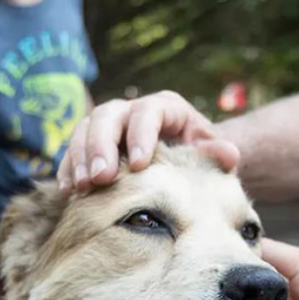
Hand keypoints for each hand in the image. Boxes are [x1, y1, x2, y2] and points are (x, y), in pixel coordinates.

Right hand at [56, 91, 239, 191]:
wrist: (183, 163)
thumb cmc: (198, 158)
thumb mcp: (210, 155)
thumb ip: (217, 154)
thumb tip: (229, 154)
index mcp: (165, 108)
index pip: (148, 111)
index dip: (141, 135)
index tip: (139, 165)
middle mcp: (132, 110)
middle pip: (108, 115)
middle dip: (101, 146)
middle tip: (100, 178)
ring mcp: (109, 125)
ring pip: (85, 129)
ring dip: (79, 158)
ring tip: (82, 187)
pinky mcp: (91, 143)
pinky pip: (73, 149)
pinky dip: (69, 168)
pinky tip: (69, 191)